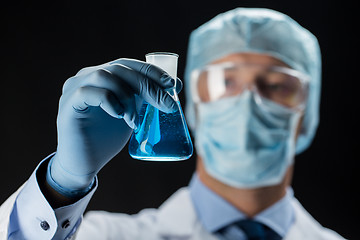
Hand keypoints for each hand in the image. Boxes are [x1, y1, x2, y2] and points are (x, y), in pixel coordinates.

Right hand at [48, 58, 178, 193]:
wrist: (85, 162)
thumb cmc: (108, 137)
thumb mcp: (132, 113)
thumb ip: (146, 99)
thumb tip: (176, 86)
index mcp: (103, 76)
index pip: (128, 64)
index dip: (151, 71)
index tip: (172, 85)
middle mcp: (87, 76)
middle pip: (120, 68)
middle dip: (147, 85)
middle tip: (166, 104)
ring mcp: (75, 88)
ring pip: (105, 76)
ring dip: (127, 96)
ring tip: (134, 120)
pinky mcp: (68, 104)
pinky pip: (89, 92)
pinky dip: (109, 101)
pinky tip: (118, 115)